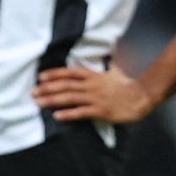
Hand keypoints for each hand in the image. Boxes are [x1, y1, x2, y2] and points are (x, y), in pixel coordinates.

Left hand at [32, 65, 154, 122]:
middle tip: (32, 92)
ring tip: (38, 102)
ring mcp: (96, 98)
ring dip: (52, 100)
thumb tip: (97, 60)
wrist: (142, 97)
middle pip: (65, 85)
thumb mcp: (111, 72)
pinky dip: (68, 114)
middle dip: (47, 88)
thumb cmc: (126, 85)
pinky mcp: (101, 111)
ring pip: (70, 98)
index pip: (69, 73)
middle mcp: (92, 85)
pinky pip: (81, 112)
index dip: (54, 74)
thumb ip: (99, 69)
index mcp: (93, 76)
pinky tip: (57, 116)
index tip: (40, 77)